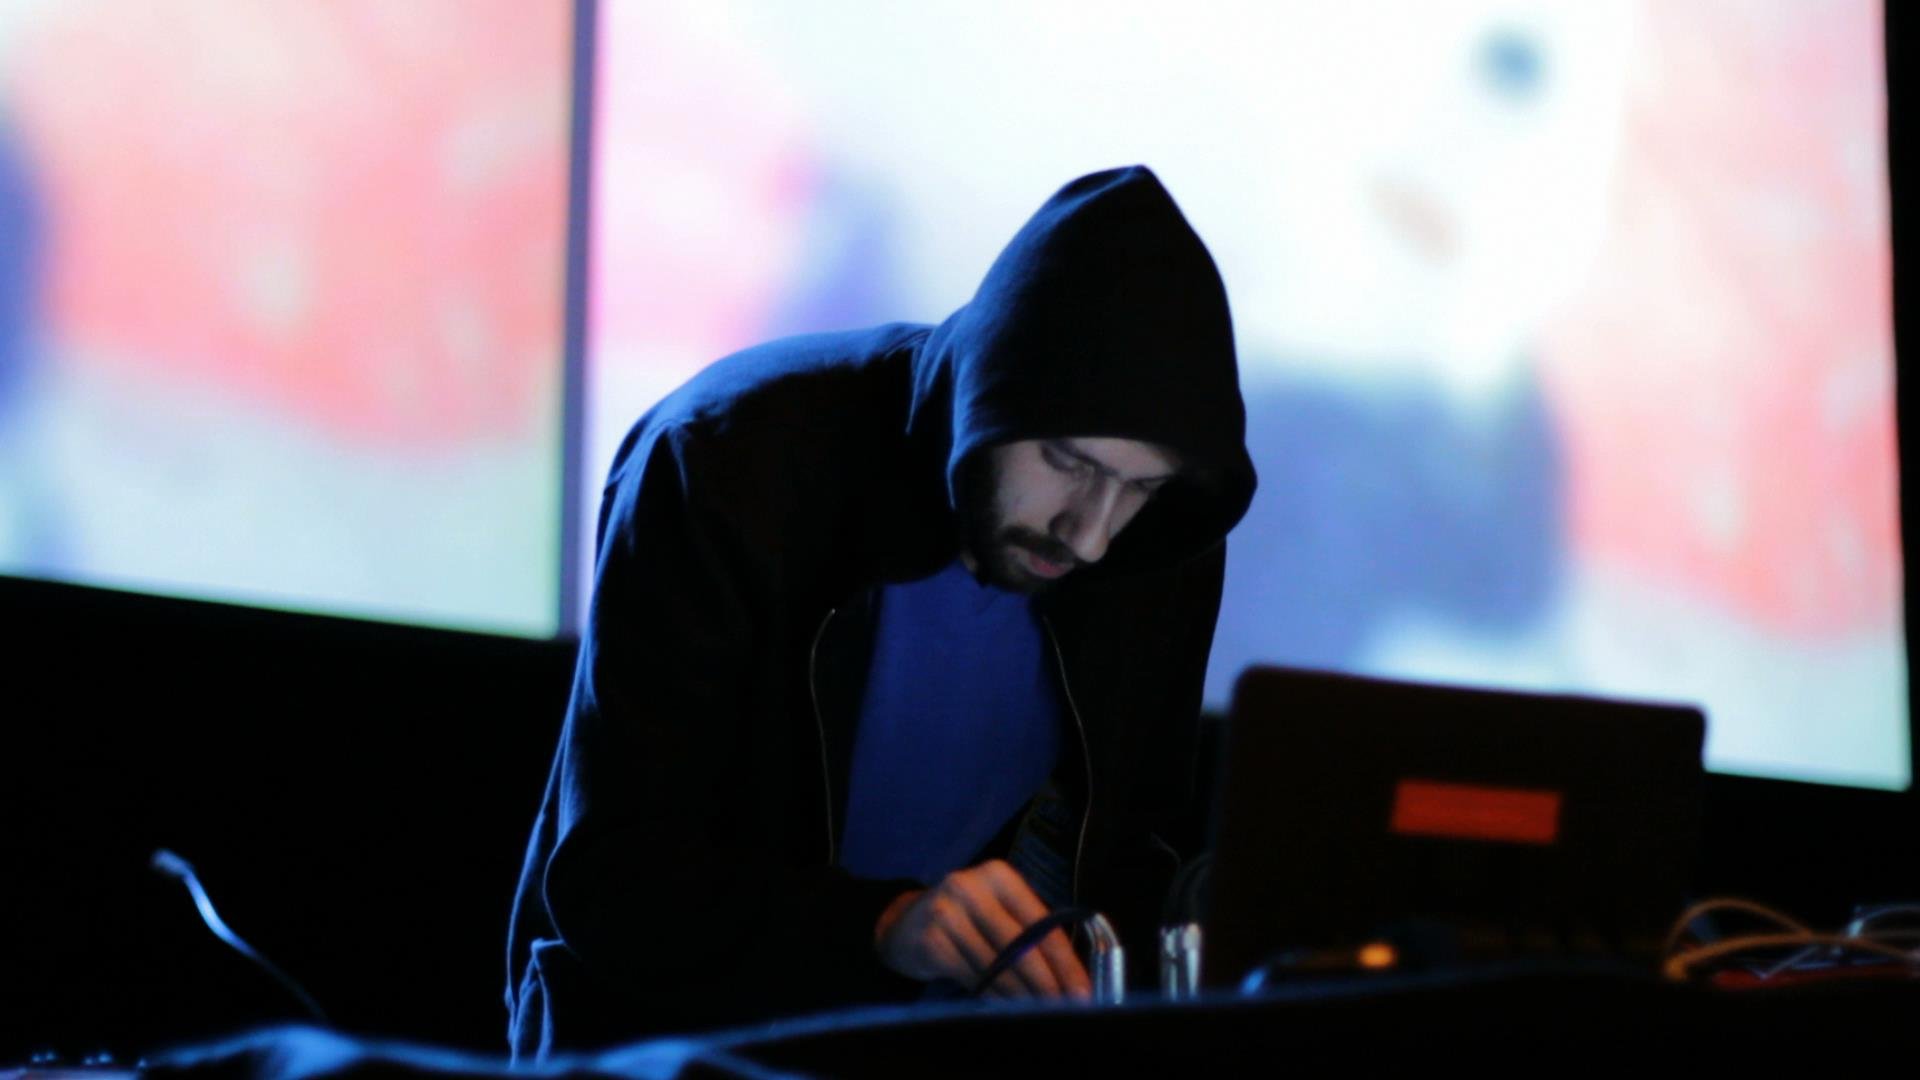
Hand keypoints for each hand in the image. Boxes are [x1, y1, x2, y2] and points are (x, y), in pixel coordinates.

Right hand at [873, 859, 1091, 1000]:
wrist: (903, 925)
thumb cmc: (964, 919)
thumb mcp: (995, 911)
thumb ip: (1028, 933)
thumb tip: (1068, 976)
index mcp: (998, 876)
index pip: (1041, 922)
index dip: (1064, 960)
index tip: (1082, 988)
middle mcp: (971, 888)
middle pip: (1021, 945)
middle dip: (1047, 982)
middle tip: (1066, 1008)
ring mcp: (947, 913)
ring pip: (998, 966)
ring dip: (1023, 995)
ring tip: (1040, 1012)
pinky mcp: (932, 941)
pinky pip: (975, 978)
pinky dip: (995, 996)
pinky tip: (1007, 1007)